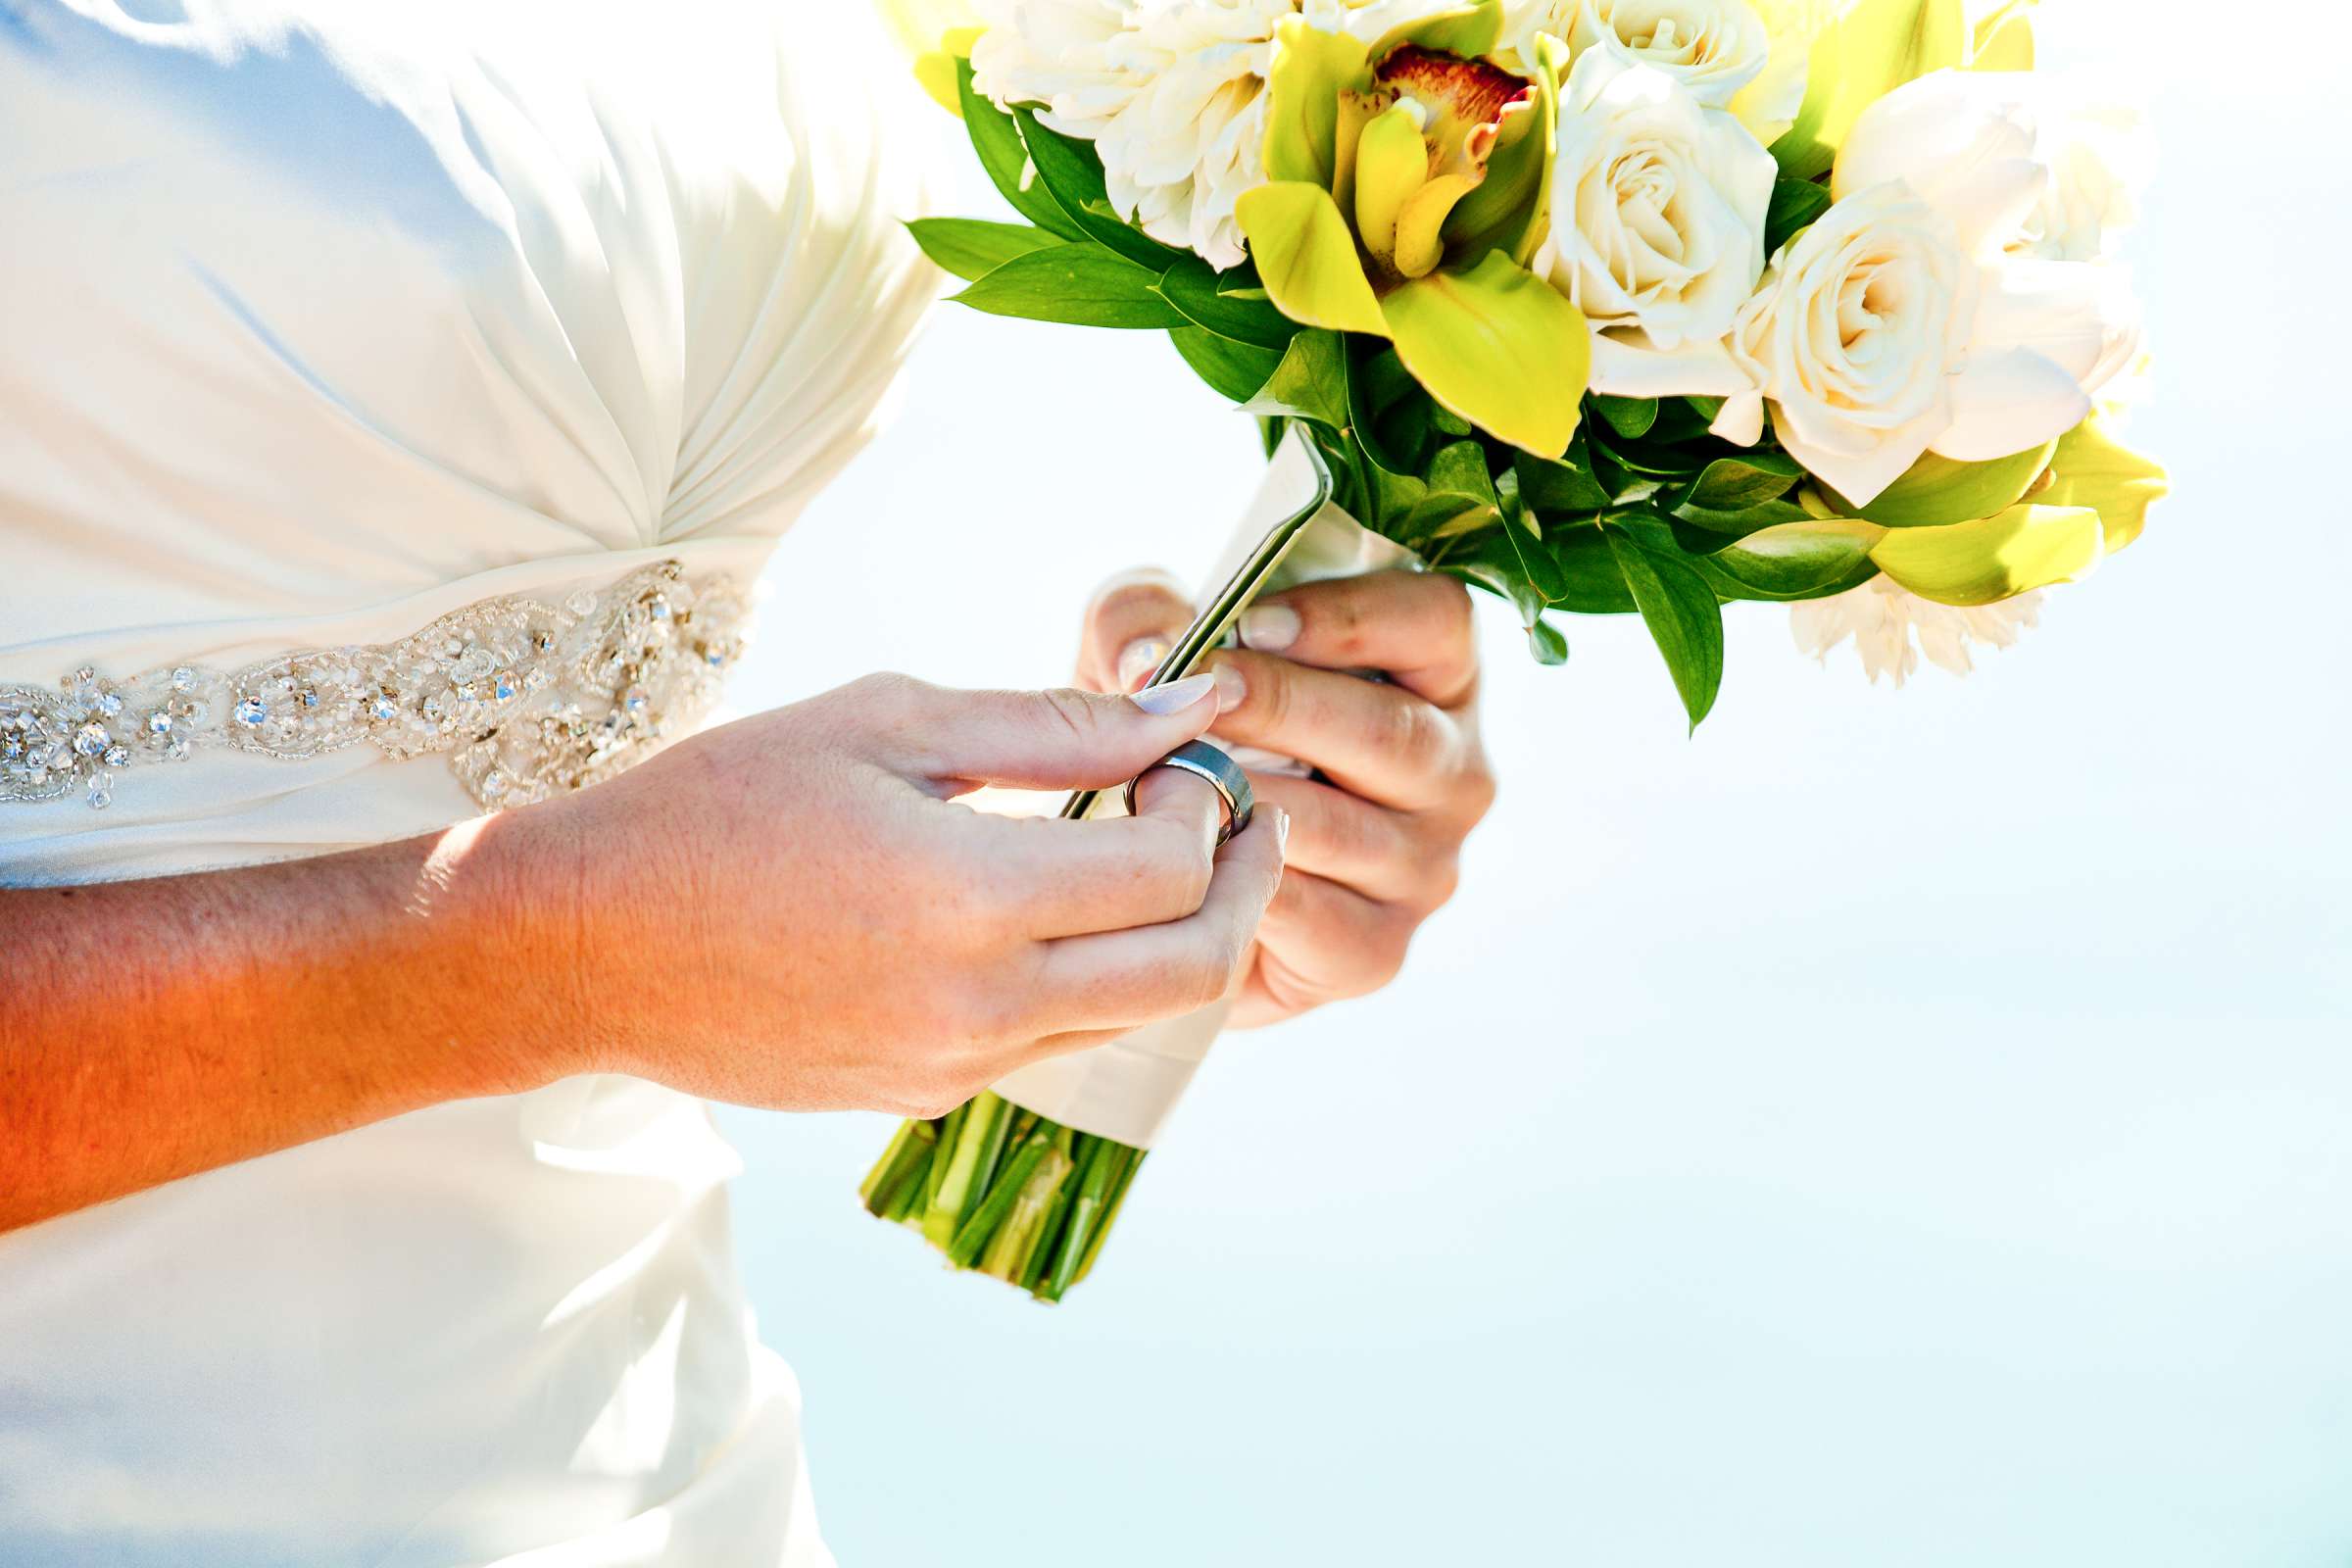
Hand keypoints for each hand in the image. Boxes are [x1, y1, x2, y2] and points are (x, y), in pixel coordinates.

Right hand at [529, 671, 1288, 1116]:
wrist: (583, 943)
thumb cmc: (722, 804)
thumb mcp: (888, 722)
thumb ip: (1057, 722)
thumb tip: (1196, 700)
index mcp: (969, 898)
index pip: (1172, 871)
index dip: (1210, 803)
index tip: (1183, 755)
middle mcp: (979, 1006)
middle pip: (1195, 969)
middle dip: (1247, 884)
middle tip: (1239, 815)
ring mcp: (954, 1068)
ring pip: (1137, 1017)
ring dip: (1176, 935)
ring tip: (1141, 850)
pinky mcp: (925, 1098)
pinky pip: (1058, 1042)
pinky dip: (1096, 978)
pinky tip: (1053, 910)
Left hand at [1078, 569, 1492, 1027]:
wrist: (1159, 890)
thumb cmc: (1178, 739)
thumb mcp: (1147, 656)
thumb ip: (1138, 619)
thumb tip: (1147, 653)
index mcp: (1431, 676)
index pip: (1435, 621)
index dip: (1352, 616)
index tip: (1253, 620)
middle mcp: (1453, 773)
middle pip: (1394, 730)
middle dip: (1286, 706)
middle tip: (1202, 694)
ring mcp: (1425, 868)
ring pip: (1345, 826)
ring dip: (1251, 800)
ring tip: (1168, 778)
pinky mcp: (1377, 949)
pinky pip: (1314, 914)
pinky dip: (1241, 885)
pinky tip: (1186, 859)